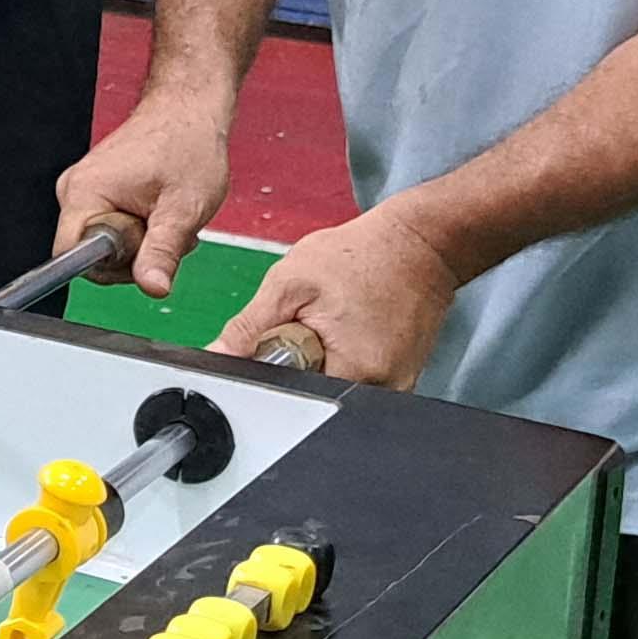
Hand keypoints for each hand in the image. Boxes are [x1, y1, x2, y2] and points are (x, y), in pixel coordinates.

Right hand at [59, 96, 232, 298]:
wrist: (188, 112)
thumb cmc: (187, 147)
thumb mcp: (183, 208)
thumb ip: (163, 251)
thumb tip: (153, 288)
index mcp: (84, 193)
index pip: (71, 258)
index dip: (110, 268)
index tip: (145, 252)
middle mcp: (74, 190)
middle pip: (90, 254)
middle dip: (134, 254)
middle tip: (166, 227)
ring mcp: (83, 189)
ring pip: (104, 243)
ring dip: (140, 240)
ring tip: (166, 214)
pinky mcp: (96, 190)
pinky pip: (109, 227)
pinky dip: (138, 227)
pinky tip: (158, 210)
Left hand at [214, 202, 463, 387]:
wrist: (419, 244)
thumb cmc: (363, 255)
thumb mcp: (291, 283)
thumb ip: (250, 326)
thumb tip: (218, 355)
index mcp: (353, 370)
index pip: (289, 394)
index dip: (272, 368)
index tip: (278, 338)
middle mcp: (382, 390)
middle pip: (313, 394)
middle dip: (297, 364)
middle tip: (311, 322)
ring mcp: (396, 387)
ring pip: (332, 387)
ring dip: (320, 360)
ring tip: (333, 321)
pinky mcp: (400, 379)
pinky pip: (355, 379)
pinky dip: (342, 357)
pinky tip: (348, 328)